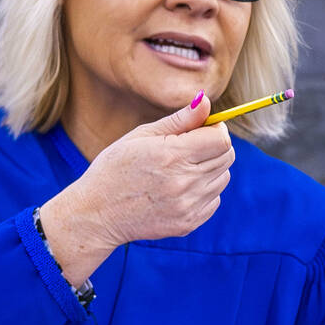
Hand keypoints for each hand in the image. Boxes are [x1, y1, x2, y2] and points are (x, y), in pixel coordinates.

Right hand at [39, 92, 233, 283]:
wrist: (97, 213)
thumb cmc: (115, 167)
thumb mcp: (141, 136)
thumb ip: (180, 120)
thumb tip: (205, 101)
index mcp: (171, 155)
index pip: (221, 140)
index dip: (217, 129)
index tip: (204, 128)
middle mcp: (183, 182)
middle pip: (227, 158)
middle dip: (214, 146)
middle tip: (190, 147)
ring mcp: (187, 206)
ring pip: (223, 179)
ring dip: (210, 169)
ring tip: (182, 169)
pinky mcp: (188, 224)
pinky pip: (214, 200)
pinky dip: (204, 191)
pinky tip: (180, 189)